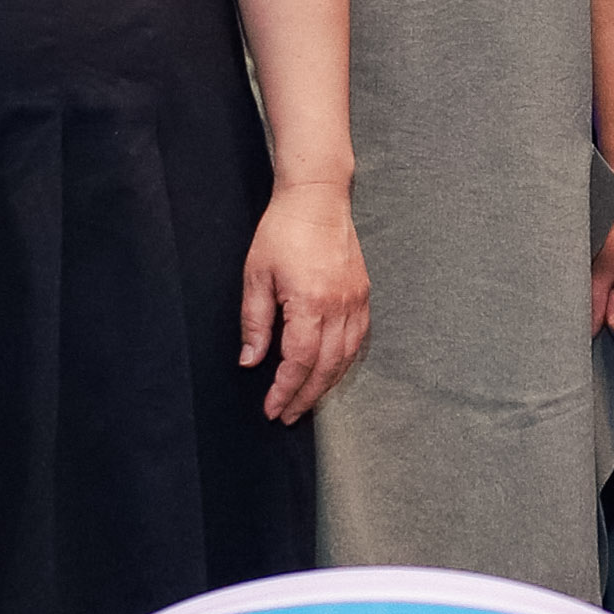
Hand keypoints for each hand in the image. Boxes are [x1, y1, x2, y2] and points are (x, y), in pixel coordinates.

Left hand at [237, 178, 369, 423]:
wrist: (318, 197)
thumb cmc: (283, 230)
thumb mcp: (256, 275)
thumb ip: (255, 321)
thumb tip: (251, 360)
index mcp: (310, 302)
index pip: (299, 361)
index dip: (285, 390)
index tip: (272, 409)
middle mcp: (339, 307)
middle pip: (326, 368)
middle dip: (306, 397)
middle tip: (288, 416)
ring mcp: (356, 301)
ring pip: (346, 358)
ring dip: (327, 385)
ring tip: (307, 401)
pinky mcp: (363, 295)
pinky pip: (359, 340)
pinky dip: (345, 362)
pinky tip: (331, 371)